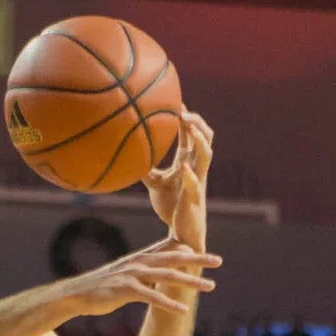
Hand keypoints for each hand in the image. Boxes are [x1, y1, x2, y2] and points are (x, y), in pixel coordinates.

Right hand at [61, 235, 220, 317]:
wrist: (76, 294)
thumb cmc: (103, 286)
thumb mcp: (127, 275)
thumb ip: (146, 272)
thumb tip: (162, 275)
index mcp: (141, 258)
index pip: (169, 248)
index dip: (189, 249)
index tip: (209, 254)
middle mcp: (139, 262)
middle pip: (174, 257)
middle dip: (198, 259)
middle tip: (219, 261)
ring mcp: (133, 275)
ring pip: (167, 275)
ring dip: (191, 281)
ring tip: (211, 286)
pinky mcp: (125, 290)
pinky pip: (152, 297)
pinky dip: (169, 303)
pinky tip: (183, 310)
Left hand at [144, 110, 212, 250]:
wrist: (181, 233)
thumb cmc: (171, 207)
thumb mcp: (155, 184)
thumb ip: (147, 168)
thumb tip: (129, 154)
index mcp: (188, 163)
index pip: (192, 135)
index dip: (187, 118)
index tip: (177, 102)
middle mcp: (196, 169)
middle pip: (206, 138)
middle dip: (197, 122)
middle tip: (184, 110)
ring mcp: (198, 183)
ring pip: (206, 156)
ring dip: (199, 140)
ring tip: (190, 127)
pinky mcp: (194, 199)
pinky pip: (195, 185)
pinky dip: (190, 176)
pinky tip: (183, 168)